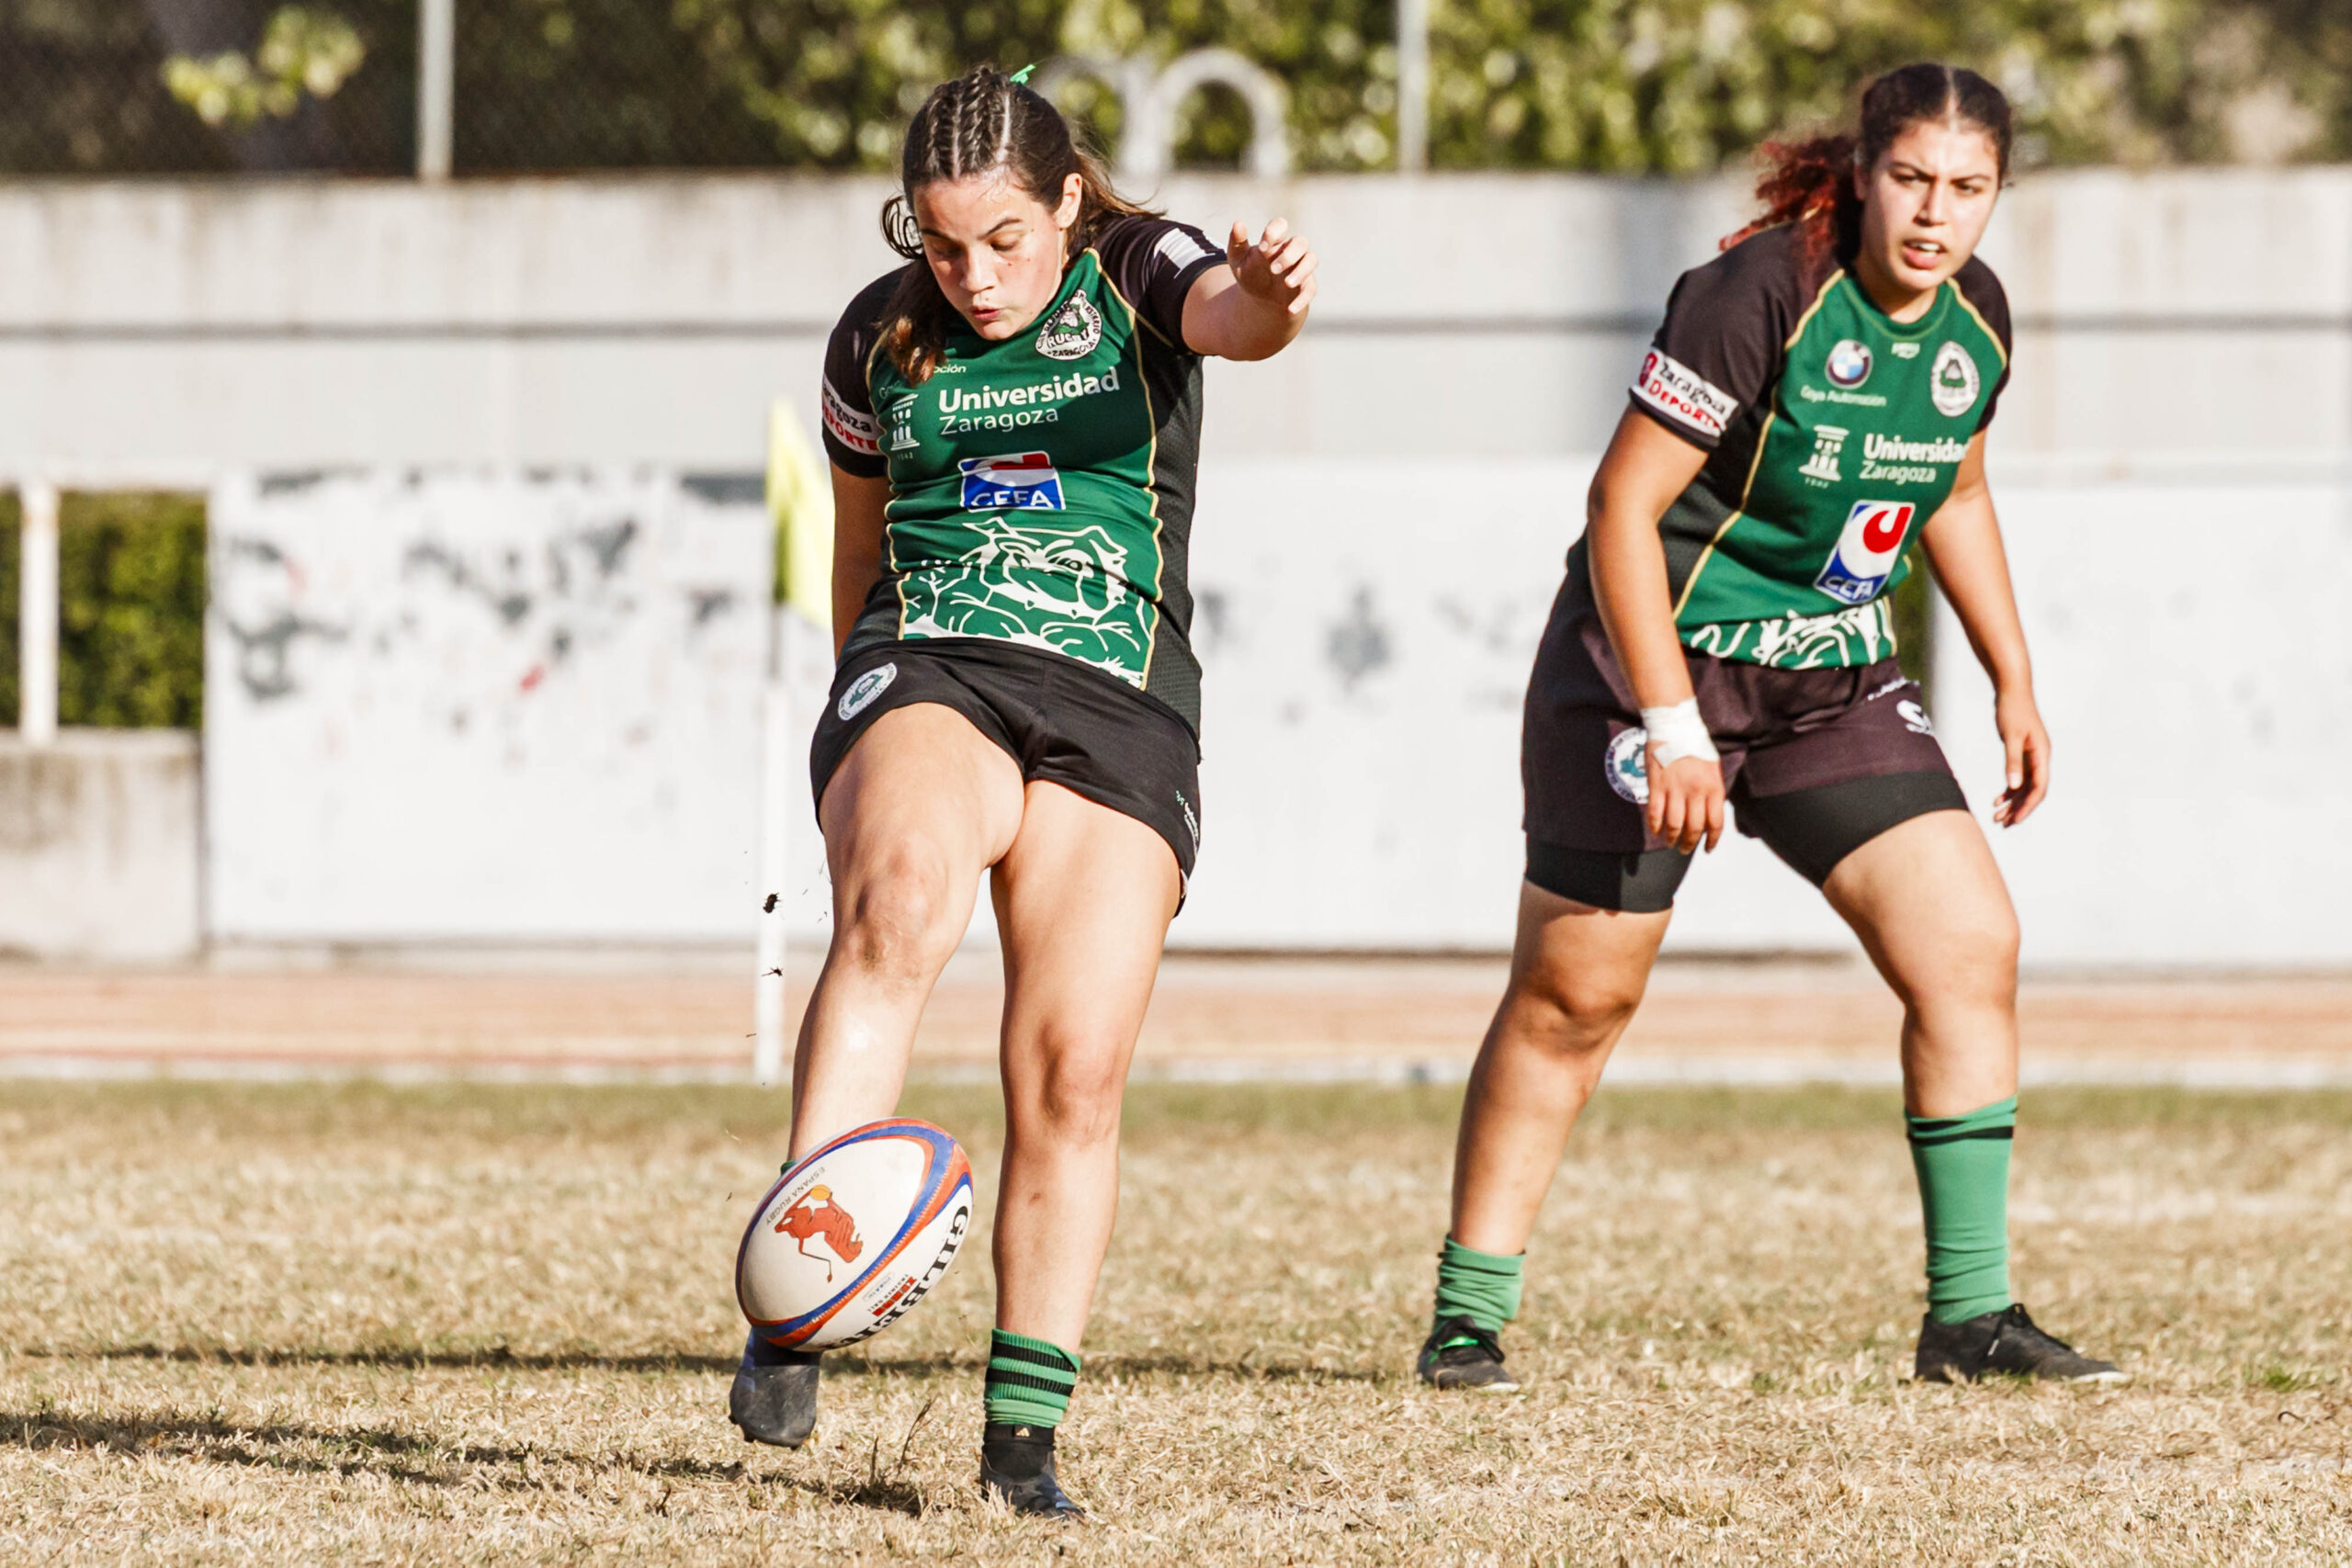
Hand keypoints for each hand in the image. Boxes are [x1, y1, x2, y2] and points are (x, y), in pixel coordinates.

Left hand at [1226, 218, 1317, 316]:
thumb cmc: (1250, 273)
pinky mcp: (1306, 285)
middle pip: (1300, 242)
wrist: (1260, 300)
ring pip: (1311, 260)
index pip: (1280, 225)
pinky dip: (1302, 299)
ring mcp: (1301, 267)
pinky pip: (1311, 288)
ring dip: (1301, 272)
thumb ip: (1237, 242)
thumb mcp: (1238, 259)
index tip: (1261, 248)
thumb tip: (1238, 223)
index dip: (1273, 233)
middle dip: (1288, 255)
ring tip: (1287, 284)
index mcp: (1275, 240)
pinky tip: (1289, 308)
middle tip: (1272, 269)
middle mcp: (1292, 250)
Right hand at [1645, 749, 1725, 854]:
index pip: (1715, 823)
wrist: (1675, 726)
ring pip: (1674, 825)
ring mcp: (1675, 789)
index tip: (1708, 849)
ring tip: (1670, 843)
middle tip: (1685, 850)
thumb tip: (1710, 815)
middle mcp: (1696, 791)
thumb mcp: (1713, 769)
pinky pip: (1655, 814)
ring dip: (1672, 839)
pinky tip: (1655, 830)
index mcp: (1713, 787)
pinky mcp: (1657, 785)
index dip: (1712, 841)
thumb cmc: (1695, 747)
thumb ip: (1713, 792)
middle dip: (1689, 844)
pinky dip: (1655, 826)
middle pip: (1694, 828)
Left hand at [1991, 686, 2050, 826]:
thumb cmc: (2012, 710)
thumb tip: (2013, 787)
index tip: (2015, 821)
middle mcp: (2040, 758)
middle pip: (2032, 791)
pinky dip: (2008, 790)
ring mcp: (2032, 756)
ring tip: (1996, 817)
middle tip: (2001, 824)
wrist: (2012, 689)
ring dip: (2012, 803)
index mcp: (2042, 755)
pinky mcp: (2022, 753)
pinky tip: (1997, 800)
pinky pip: (2018, 777)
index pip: (2039, 787)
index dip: (2027, 806)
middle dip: (2018, 809)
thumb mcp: (2010, 737)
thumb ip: (2012, 761)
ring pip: (2024, 786)